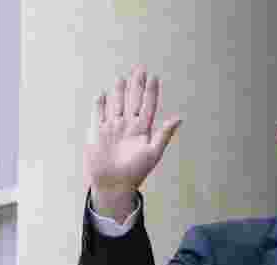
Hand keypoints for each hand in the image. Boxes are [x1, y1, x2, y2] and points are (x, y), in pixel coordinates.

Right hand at [84, 65, 181, 219]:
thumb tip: (179, 118)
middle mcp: (128, 126)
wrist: (114, 183)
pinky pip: (98, 113)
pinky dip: (99, 104)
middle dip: (136, 85)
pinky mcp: (97, 132)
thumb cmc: (136, 171)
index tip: (155, 77)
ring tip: (123, 77)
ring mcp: (112, 127)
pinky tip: (102, 94)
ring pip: (117, 104)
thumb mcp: (153, 152)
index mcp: (143, 130)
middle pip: (133, 101)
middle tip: (140, 68)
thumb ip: (164, 134)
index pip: (148, 106)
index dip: (151, 92)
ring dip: (120, 91)